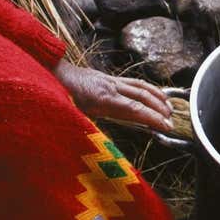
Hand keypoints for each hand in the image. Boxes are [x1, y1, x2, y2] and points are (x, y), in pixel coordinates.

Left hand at [53, 59, 173, 131]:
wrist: (48, 72)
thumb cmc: (54, 96)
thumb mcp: (69, 118)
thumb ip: (88, 130)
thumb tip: (103, 147)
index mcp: (102, 98)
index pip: (135, 109)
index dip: (154, 118)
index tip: (167, 126)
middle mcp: (110, 87)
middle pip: (142, 95)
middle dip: (160, 108)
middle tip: (172, 120)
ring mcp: (109, 80)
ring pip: (140, 85)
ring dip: (157, 96)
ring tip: (169, 106)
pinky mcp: (107, 78)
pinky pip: (132, 81)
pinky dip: (147, 88)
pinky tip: (151, 94)